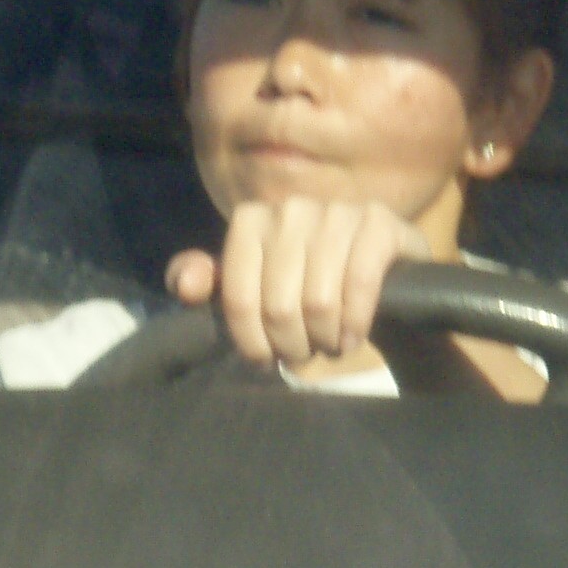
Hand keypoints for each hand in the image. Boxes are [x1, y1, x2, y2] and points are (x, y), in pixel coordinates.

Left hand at [167, 196, 430, 371]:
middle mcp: (292, 208)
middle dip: (292, 345)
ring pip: (320, 301)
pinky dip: (356, 324)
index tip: (265, 358)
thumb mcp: (251, 289)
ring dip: (325, 339)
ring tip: (328, 344)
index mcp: (251, 219)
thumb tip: (187, 286)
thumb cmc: (305, 288)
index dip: (252, 341)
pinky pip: (360, 286)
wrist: (379, 280)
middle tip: (302, 353)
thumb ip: (208, 285)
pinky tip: (353, 337)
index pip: (239, 298)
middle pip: (280, 306)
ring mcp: (339, 211)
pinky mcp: (381, 223)